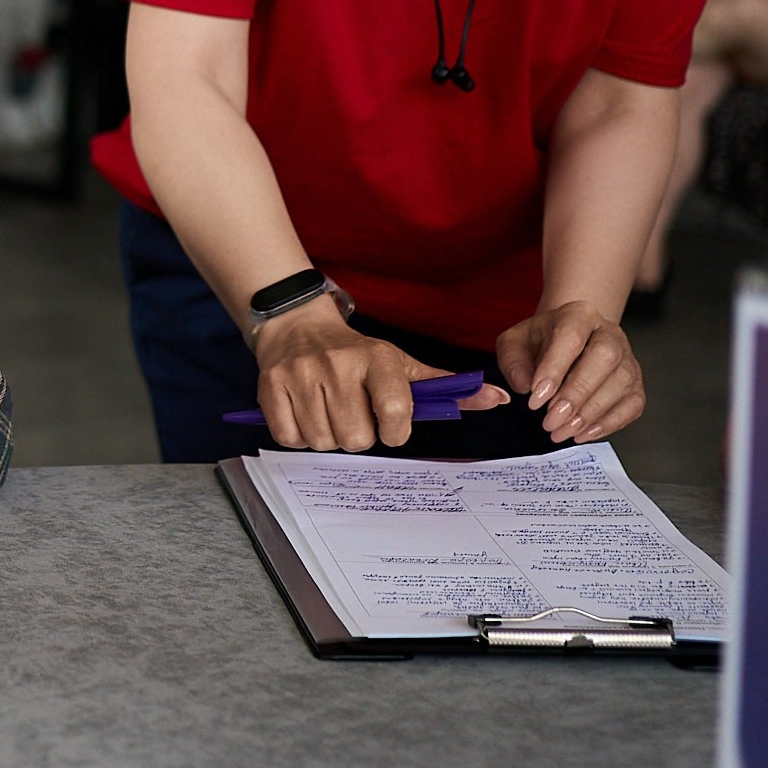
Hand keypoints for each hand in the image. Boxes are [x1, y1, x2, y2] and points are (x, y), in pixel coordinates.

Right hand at [252, 298, 508, 451]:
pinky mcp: (270, 387)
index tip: (390, 426)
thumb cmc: (357, 354)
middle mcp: (337, 364)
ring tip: (329, 413)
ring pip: (322, 442)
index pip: (394, 412)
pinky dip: (299, 436)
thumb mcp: (401, 364)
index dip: (395, 431)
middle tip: (354, 417)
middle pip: (356, 438)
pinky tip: (305, 415)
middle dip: (358, 436)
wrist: (295, 325)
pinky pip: (290, 438)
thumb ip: (446, 388)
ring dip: (328, 437)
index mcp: (377, 358)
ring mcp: (301, 375)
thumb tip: (498, 398)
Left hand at [494, 301, 644, 443]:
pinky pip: (632, 404)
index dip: (554, 369)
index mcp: (579, 315)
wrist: (570, 342)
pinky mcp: (636, 383)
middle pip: (604, 357)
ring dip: (590, 413)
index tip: (535, 399)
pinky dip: (609, 423)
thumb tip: (524, 386)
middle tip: (551, 420)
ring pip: (621, 383)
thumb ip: (513, 361)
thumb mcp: (515, 343)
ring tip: (561, 430)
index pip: (571, 337)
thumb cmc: (541, 342)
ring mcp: (627, 358)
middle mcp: (609, 333)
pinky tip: (583, 433)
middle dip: (577, 393)